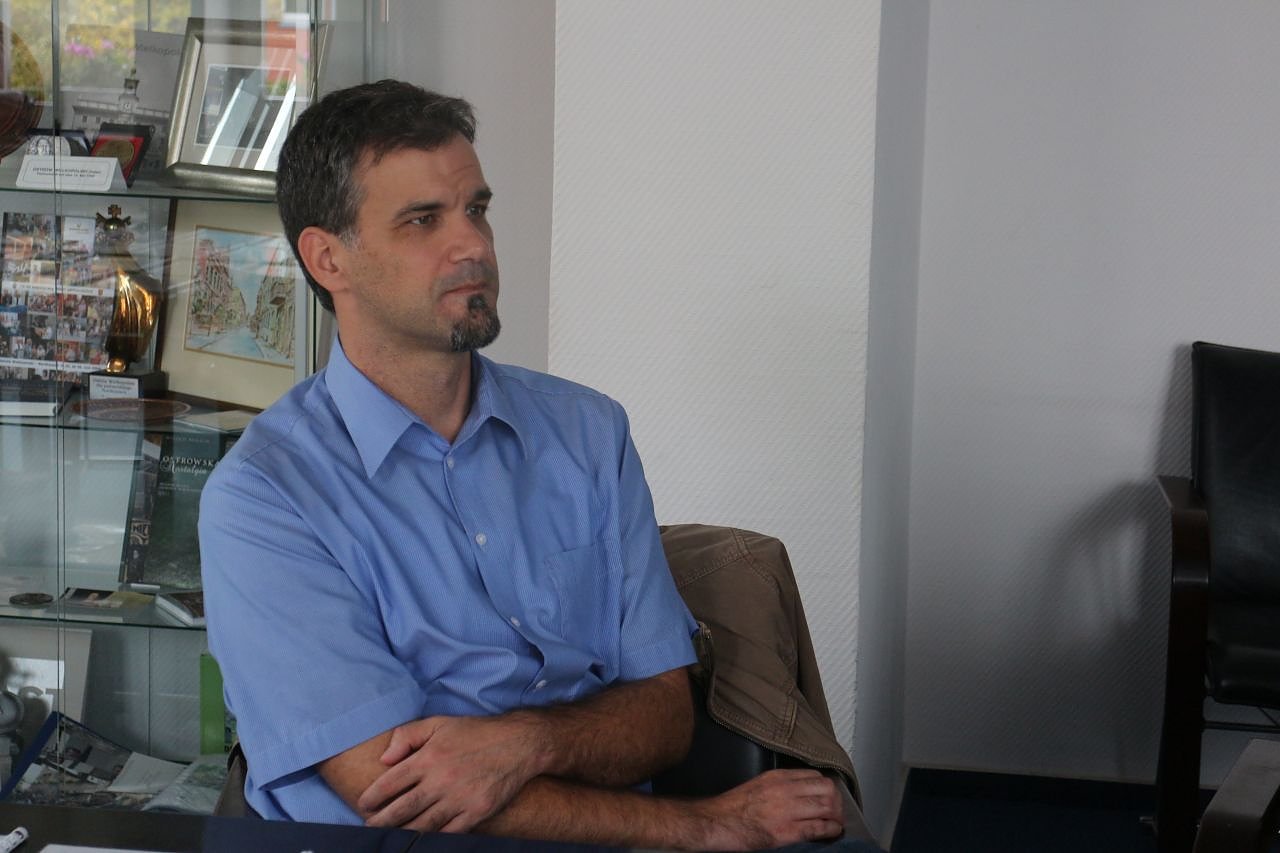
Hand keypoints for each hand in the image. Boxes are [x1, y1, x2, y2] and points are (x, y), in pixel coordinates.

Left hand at [358, 714, 546, 831]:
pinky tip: (420, 840)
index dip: (372, 797)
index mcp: (429, 757)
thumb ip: (408, 735)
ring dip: (401, 833)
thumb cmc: (476, 732)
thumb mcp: (439, 723)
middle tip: (369, 828)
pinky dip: (432, 839)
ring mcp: (459, 799)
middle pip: (401, 809)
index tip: (363, 805)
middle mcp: (441, 780)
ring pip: (421, 825)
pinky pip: (448, 833)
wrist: (519, 744)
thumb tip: (384, 759)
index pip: (390, 782)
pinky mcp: (476, 812)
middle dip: (380, 822)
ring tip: (388, 838)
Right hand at [693, 769, 844, 850]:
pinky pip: (818, 828)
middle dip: (836, 800)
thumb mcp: (758, 785)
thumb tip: (799, 793)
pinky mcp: (786, 832)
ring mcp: (787, 811)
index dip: (825, 787)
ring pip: (826, 807)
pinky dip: (831, 830)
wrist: (716, 823)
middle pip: (825, 788)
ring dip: (836, 815)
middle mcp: (785, 790)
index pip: (813, 776)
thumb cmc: (733, 807)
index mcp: (777, 777)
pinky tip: (833, 831)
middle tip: (837, 810)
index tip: (828, 795)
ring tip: (837, 822)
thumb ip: (779, 786)